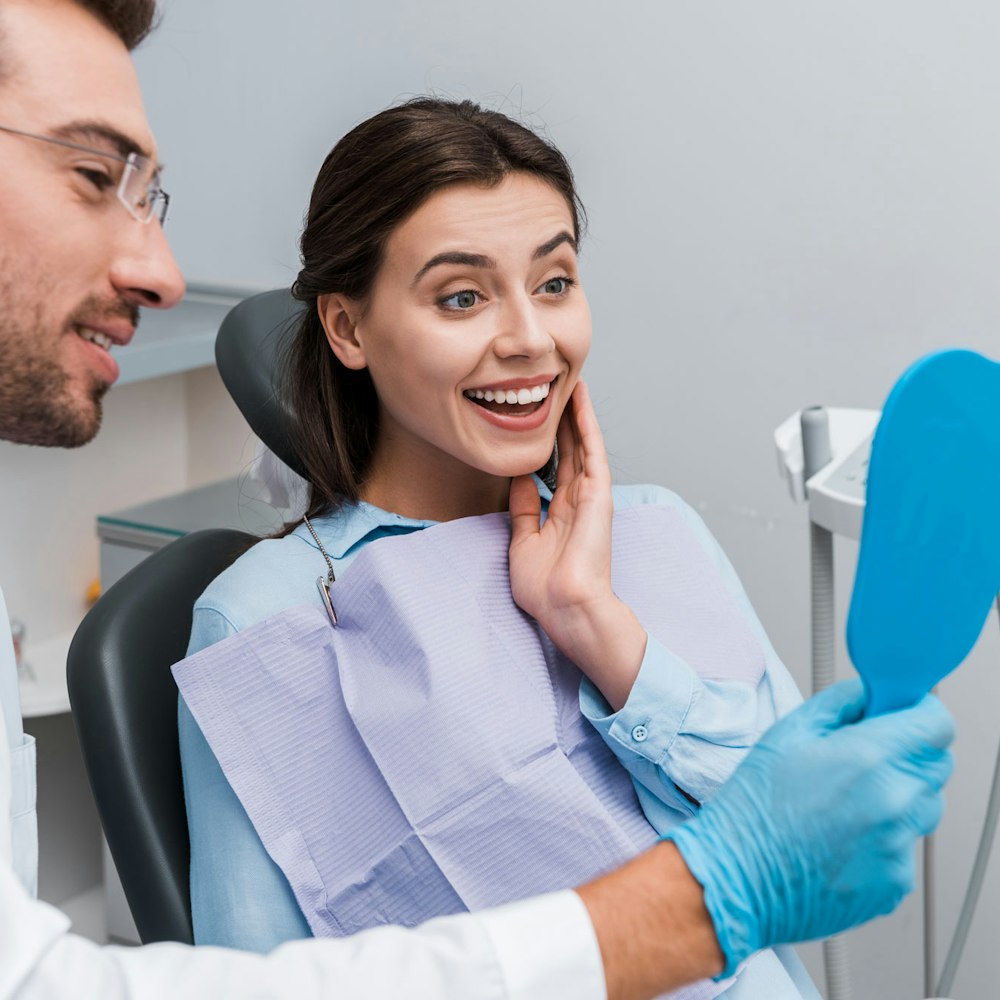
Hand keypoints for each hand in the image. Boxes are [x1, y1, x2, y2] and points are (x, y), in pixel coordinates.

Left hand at [508, 381, 645, 707]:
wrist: (566, 606)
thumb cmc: (546, 587)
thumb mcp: (524, 541)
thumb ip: (523, 509)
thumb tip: (517, 480)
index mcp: (561, 512)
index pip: (555, 466)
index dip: (549, 439)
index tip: (539, 414)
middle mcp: (578, 500)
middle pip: (569, 449)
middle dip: (562, 418)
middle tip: (554, 385)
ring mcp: (590, 496)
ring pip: (582, 443)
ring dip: (576, 412)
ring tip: (570, 379)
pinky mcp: (599, 494)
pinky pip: (592, 451)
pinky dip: (587, 423)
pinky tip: (581, 398)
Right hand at [666, 679, 954, 976]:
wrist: (737, 877)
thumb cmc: (754, 807)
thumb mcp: (788, 732)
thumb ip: (841, 702)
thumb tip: (873, 692)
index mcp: (868, 759)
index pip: (936, 724)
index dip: (918, 713)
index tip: (900, 715)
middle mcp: (893, 803)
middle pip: (936, 764)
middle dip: (907, 752)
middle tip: (864, 757)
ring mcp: (897, 847)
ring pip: (923, 806)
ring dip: (898, 796)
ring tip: (845, 803)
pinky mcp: (895, 883)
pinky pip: (906, 846)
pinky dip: (883, 838)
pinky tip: (841, 836)